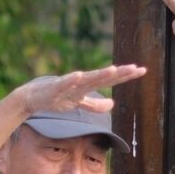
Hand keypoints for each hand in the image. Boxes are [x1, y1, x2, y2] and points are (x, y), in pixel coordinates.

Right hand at [16, 63, 146, 114]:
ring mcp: (68, 84)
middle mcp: (81, 82)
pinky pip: (64, 84)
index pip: (110, 80)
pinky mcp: (55, 88)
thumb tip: (113, 104)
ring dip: (99, 74)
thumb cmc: (56, 98)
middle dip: (119, 73)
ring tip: (113, 70)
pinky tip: (79, 75)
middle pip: (103, 77)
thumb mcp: (79, 103)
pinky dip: (71, 80)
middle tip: (136, 68)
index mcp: (87, 85)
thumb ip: (95, 104)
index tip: (142, 70)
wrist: (32, 97)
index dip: (126, 75)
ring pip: (86, 79)